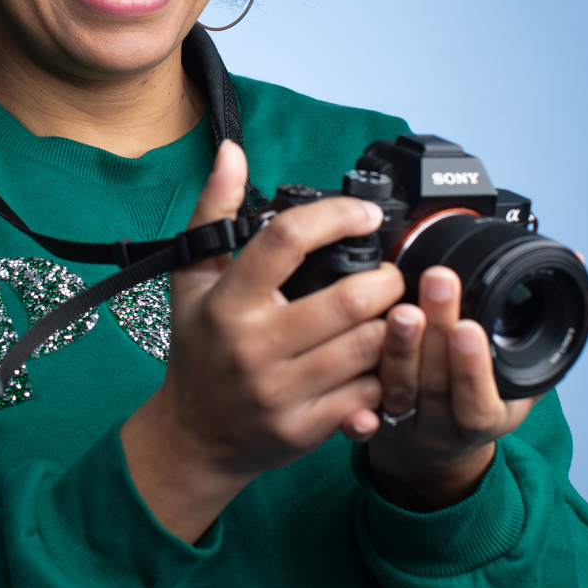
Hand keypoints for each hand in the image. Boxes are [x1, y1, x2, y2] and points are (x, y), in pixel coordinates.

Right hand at [120, 141, 403, 541]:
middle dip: (386, 280)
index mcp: (228, 302)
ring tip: (391, 313)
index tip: (365, 216)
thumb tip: (231, 152)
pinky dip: (386, 373)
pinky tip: (380, 359)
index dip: (337, 217)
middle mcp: (254, 346)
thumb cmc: (199, 348)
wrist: (193, 436)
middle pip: (350, 300)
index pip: (287, 241)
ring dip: (394, 324)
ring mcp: (281, 392)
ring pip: (370, 347)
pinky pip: (370, 394)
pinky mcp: (305, 429)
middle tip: (390, 275)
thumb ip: (214, 210)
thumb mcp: (193, 277)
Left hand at [361, 266, 536, 510]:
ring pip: (395, 389)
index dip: (472, 367)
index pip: (479, 399)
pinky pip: (353, 411)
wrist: (435, 453)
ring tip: (399, 307)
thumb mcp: (521, 372)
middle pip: (434, 383)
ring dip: (397, 347)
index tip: (469, 327)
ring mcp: (403, 425)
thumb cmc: (480, 396)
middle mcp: (443, 427)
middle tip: (434, 283)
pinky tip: (347, 358)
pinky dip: (352, 391)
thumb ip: (540, 320)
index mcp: (486, 418)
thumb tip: (572, 256)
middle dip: (434, 332)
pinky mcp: (368, 420)